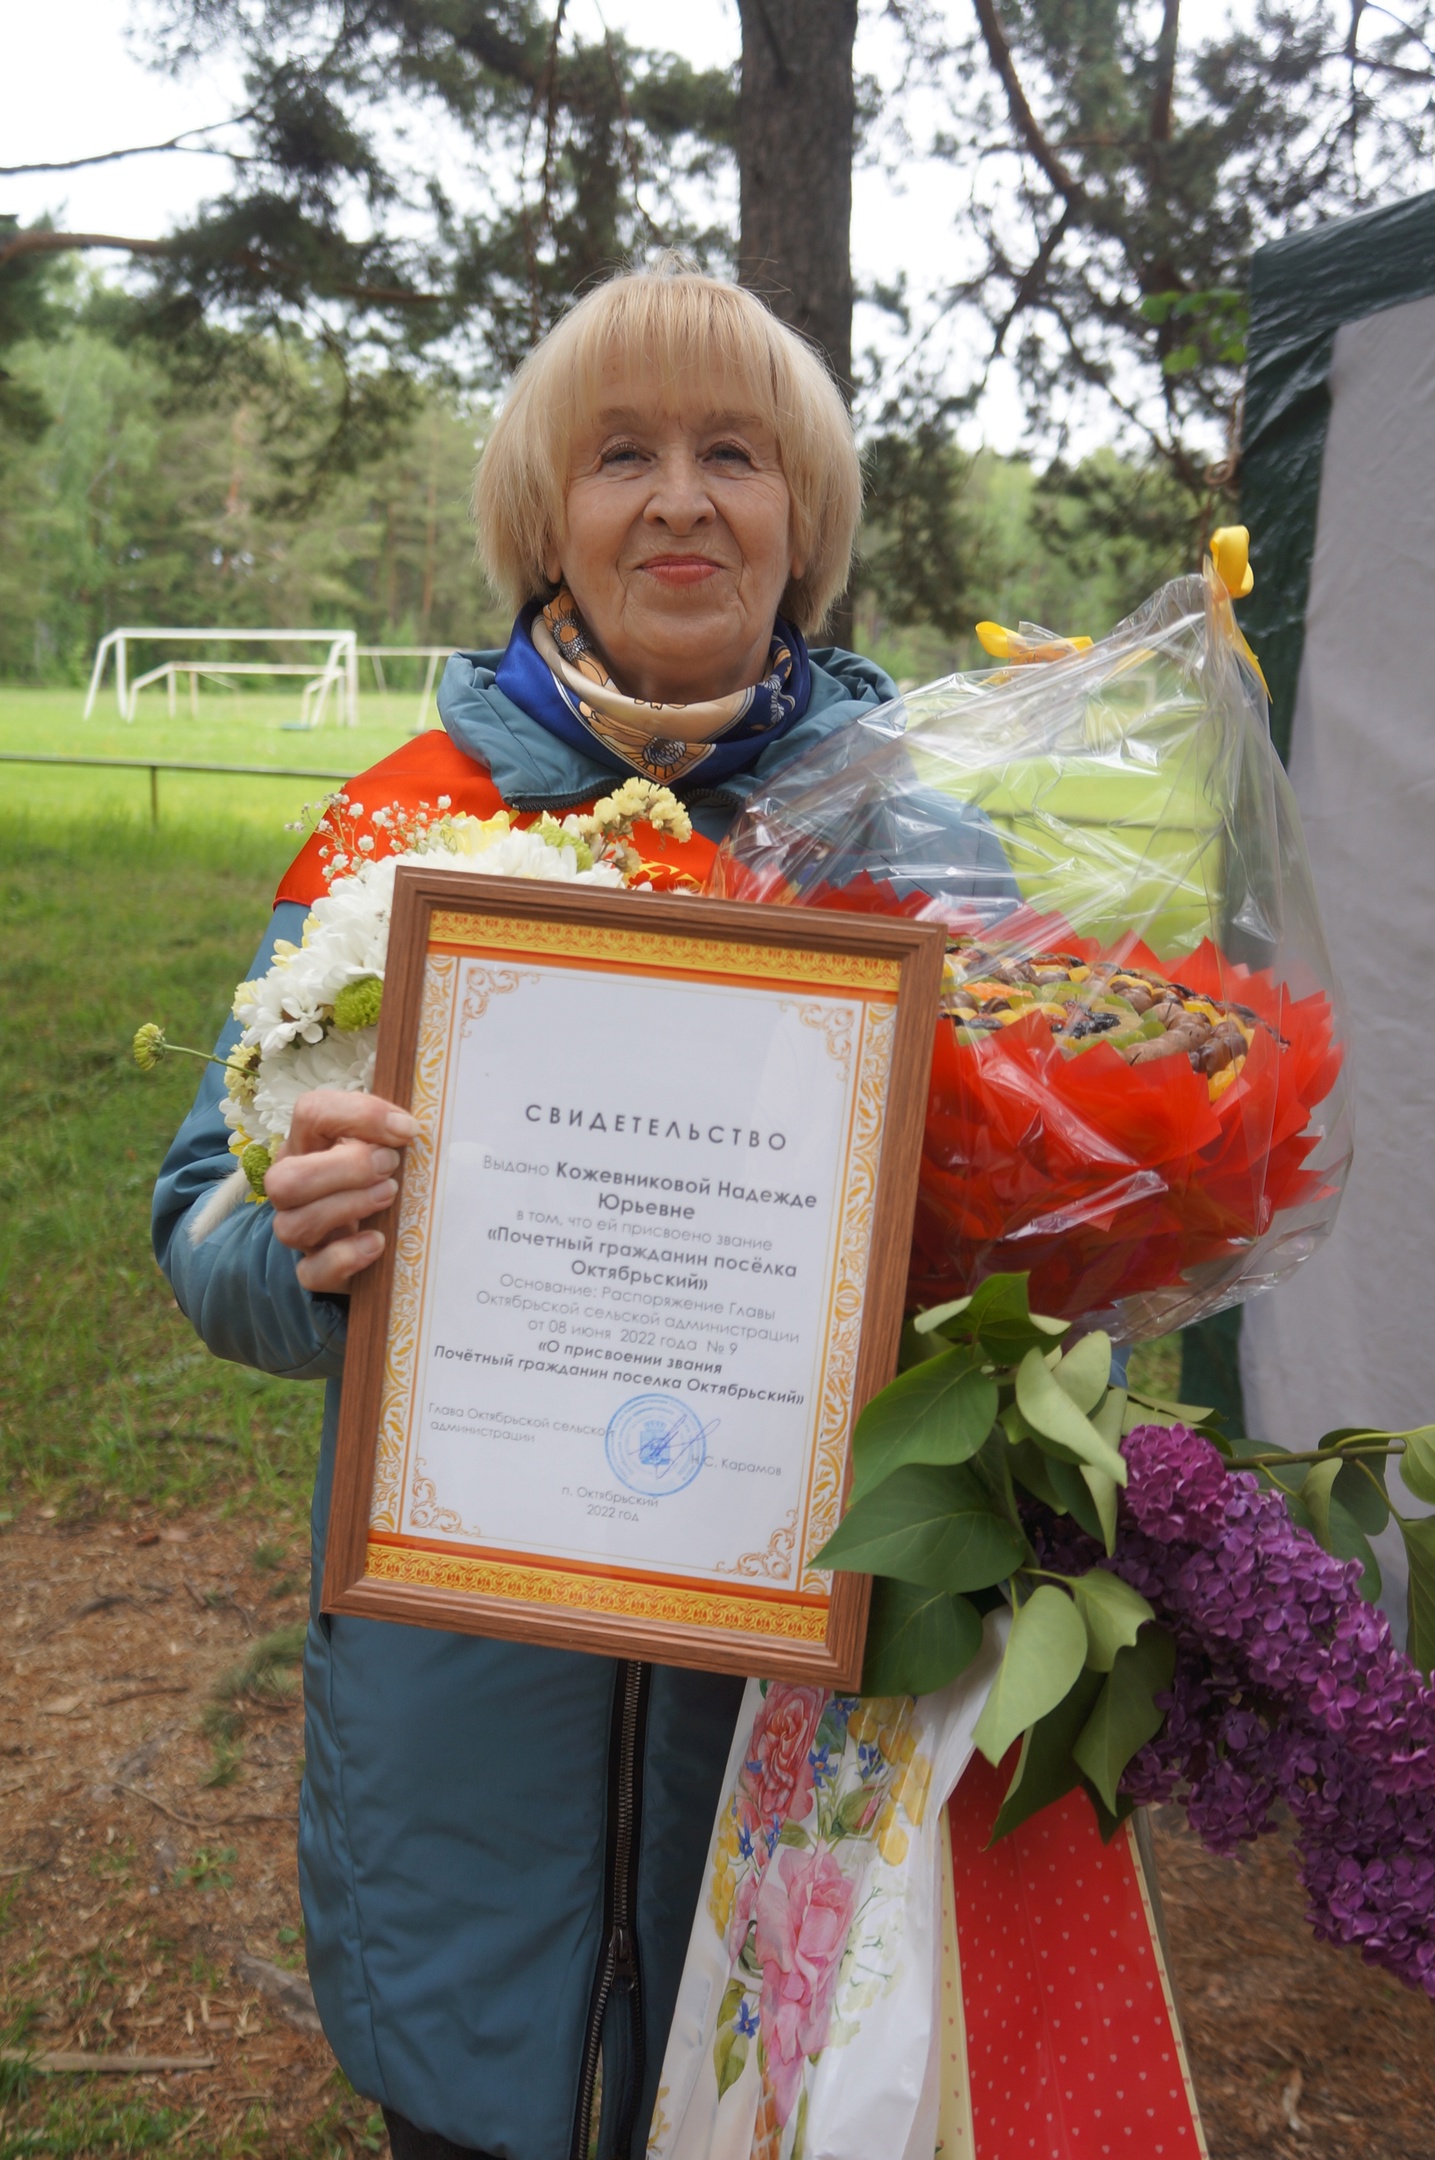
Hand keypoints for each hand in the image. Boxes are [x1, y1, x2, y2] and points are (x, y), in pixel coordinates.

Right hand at [265, 1089, 419, 1294]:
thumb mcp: (385, 1146)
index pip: (311, 1113)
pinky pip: (311, 1272)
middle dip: (343, 1170)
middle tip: (389, 1166)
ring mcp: (300, 1231)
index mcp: (309, 1144)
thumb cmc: (380, 1176)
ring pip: (292, 1226)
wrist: (378, 1232)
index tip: (406, 1129)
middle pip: (285, 1179)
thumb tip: (407, 1128)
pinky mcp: (316, 1270)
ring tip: (389, 1196)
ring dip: (346, 1207)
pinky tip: (377, 1242)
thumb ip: (391, 1132)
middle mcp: (294, 1187)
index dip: (359, 1116)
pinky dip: (345, 1258)